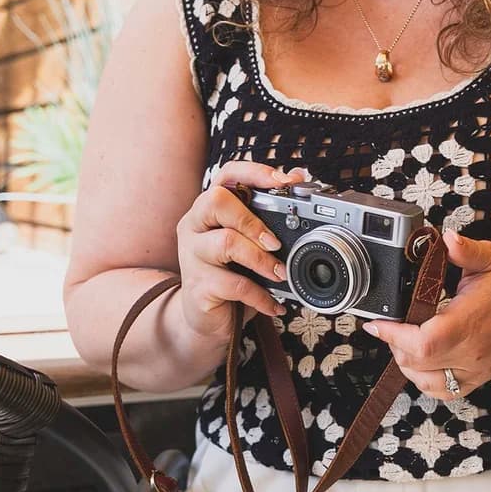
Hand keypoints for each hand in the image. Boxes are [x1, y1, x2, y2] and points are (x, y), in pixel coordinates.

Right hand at [175, 161, 305, 339]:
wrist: (207, 318)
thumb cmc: (233, 272)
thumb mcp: (251, 240)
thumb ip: (270, 210)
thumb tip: (298, 176)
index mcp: (210, 208)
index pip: (226, 174)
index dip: (255, 173)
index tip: (285, 182)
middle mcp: (195, 225)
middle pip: (216, 201)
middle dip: (252, 219)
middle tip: (276, 242)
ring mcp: (192, 256)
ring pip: (226, 243)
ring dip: (261, 259)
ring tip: (280, 273)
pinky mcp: (197, 287)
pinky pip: (235, 285)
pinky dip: (261, 295)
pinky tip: (274, 303)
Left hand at [362, 229, 490, 400]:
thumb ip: (466, 249)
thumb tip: (446, 239)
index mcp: (470, 321)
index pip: (422, 342)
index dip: (393, 336)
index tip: (378, 323)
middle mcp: (472, 351)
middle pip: (417, 364)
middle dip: (395, 345)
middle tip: (392, 324)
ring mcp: (476, 369)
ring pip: (426, 383)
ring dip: (408, 365)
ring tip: (406, 341)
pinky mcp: (480, 378)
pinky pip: (444, 392)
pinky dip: (426, 381)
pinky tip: (424, 361)